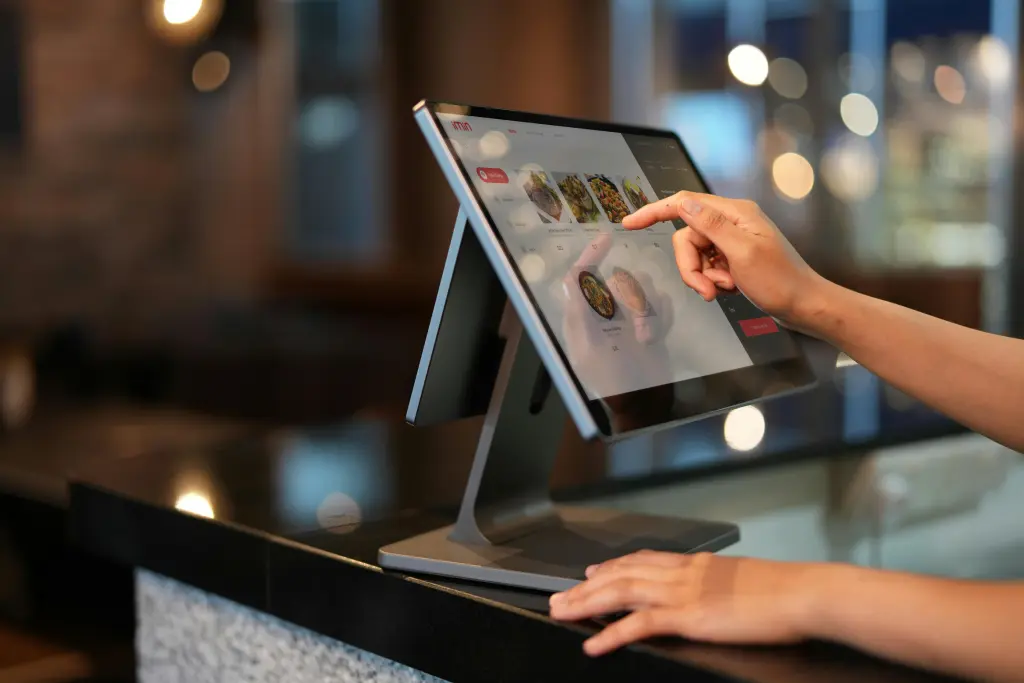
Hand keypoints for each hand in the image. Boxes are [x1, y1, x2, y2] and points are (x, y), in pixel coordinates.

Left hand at [548, 550, 827, 655]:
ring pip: (621, 592)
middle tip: (561, 596)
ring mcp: (684, 593)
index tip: (592, 571)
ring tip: (562, 613)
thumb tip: (718, 594)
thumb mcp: (745, 581)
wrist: (804, 593)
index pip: (644, 560)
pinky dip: (612, 633)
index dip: (613, 566)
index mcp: (697, 564)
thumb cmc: (786, 593)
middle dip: (587, 586)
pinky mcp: (690, 616)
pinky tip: (594, 644)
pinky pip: (640, 624)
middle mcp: (683, 572)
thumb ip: (722, 586)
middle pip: (622, 574)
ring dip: (587, 603)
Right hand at [623, 192, 826, 329]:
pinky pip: (708, 266)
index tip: (629, 223)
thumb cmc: (780, 281)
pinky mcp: (734, 257)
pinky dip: (713, 280)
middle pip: (687, 237)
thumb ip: (710, 225)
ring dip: (703, 276)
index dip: (654, 211)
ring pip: (696, 255)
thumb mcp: (742, 253)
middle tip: (708, 290)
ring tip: (724, 290)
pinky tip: (731, 288)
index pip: (684, 203)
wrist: (805, 305)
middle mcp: (731, 221)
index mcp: (734, 213)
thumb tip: (682, 203)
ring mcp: (732, 240)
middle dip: (690, 266)